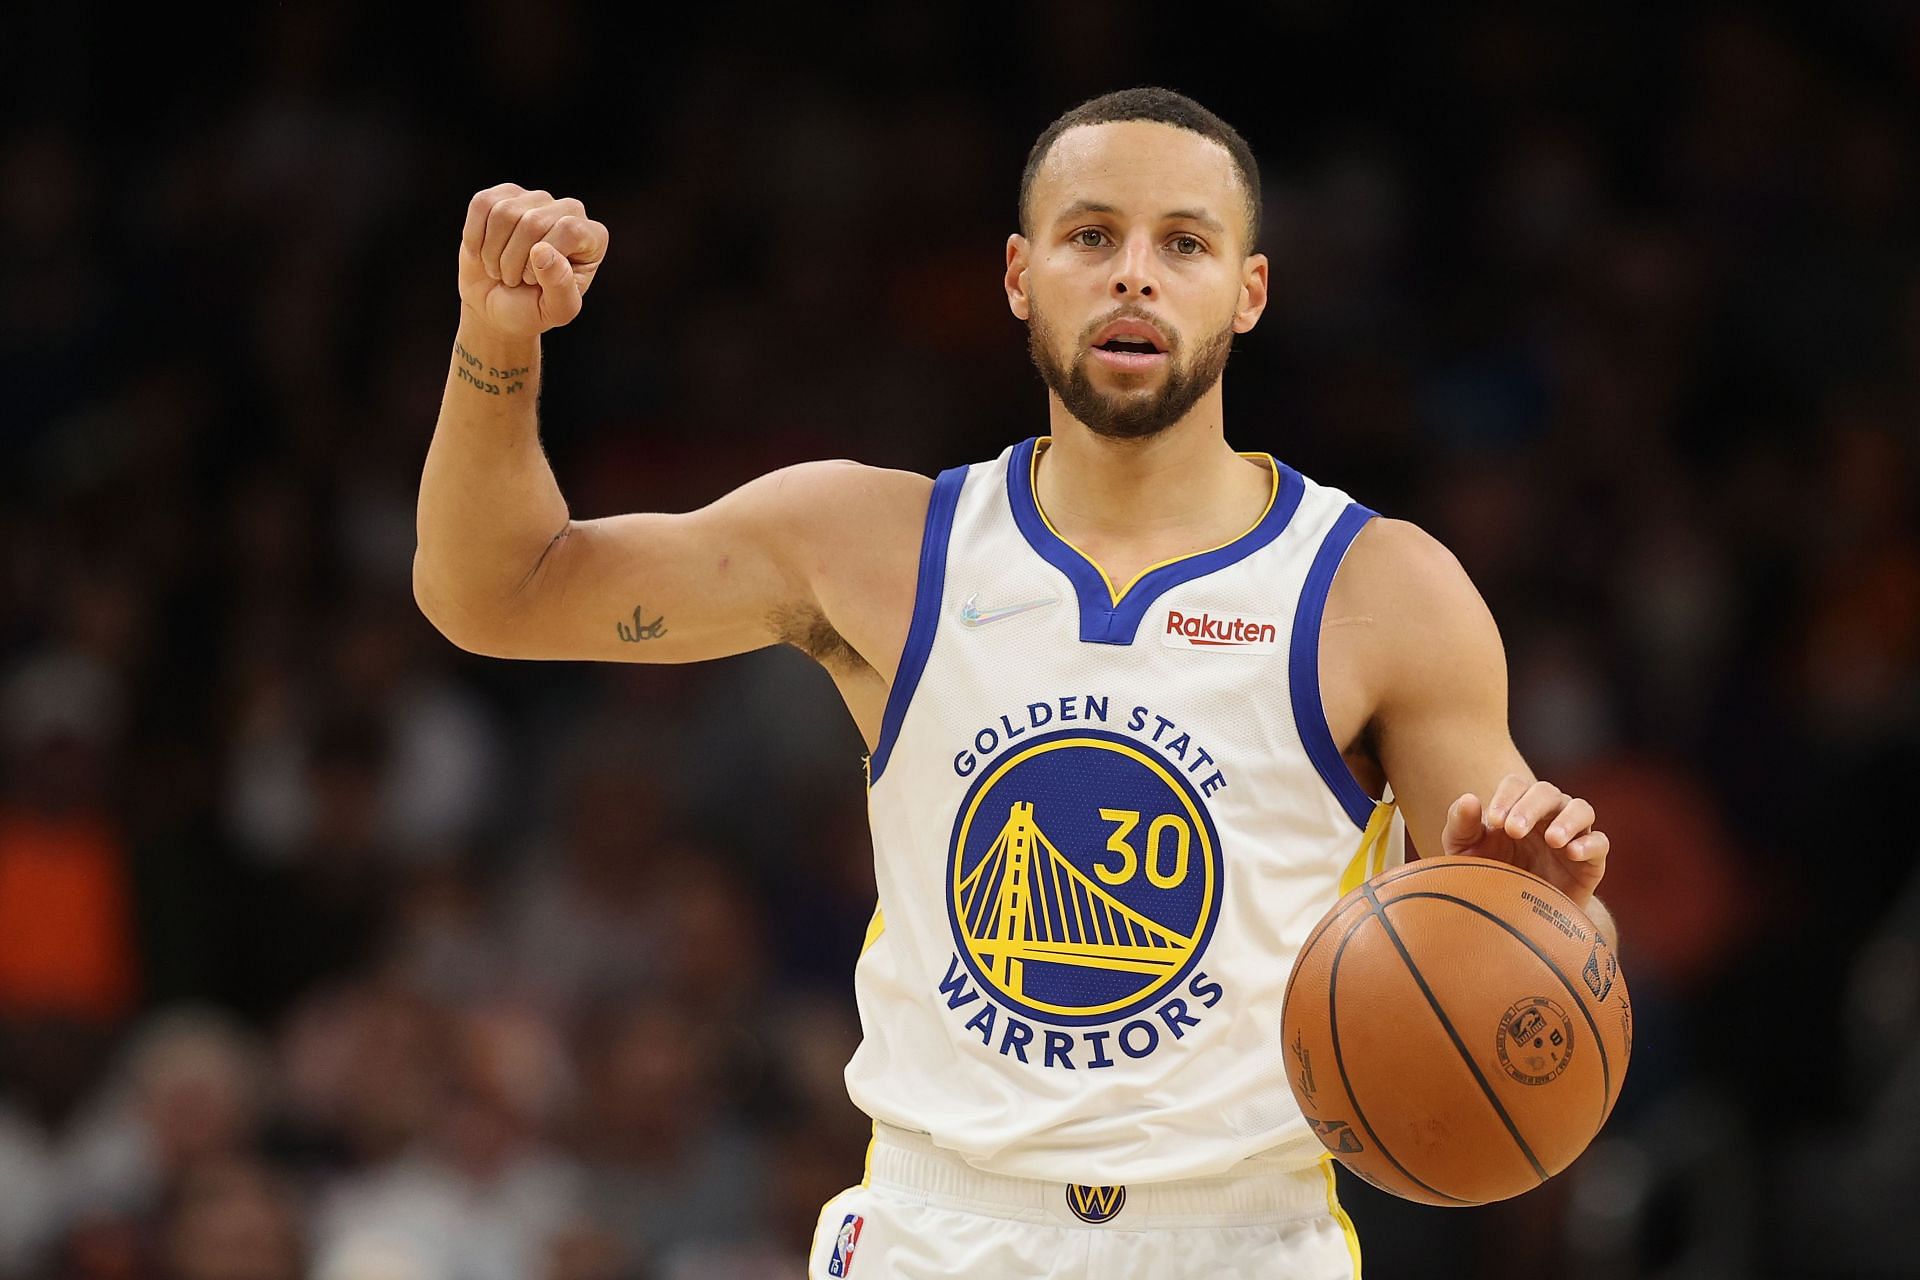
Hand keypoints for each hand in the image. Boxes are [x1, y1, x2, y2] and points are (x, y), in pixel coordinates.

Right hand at [459, 183, 608, 337]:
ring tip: (501, 268)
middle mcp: (569, 210)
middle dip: (514, 261)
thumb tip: (542, 251)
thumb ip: (560, 287)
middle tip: (514, 280)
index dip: (544, 261)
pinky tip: (482, 253)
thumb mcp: (555, 310)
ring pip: (505, 213)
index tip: (534, 281)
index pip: (569, 230)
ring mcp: (536, 199)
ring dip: (493, 252)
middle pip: (534, 222)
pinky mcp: (503, 195)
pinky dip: (475, 237)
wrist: (497, 305)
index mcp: (593, 237)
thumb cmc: (533, 309)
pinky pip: (482, 205)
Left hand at [1441, 776, 1606, 909]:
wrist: (1515, 917)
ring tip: (1552, 839)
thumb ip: (1461, 825)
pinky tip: (1572, 853)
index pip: (1516, 784)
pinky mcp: (1590, 861)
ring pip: (1582, 809)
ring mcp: (1571, 835)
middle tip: (1514, 831)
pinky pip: (1600, 843)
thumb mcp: (1465, 851)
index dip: (1506, 797)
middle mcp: (1547, 815)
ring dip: (1568, 819)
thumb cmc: (1487, 874)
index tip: (1494, 822)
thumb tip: (1469, 799)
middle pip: (1547, 792)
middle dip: (1530, 807)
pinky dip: (1590, 844)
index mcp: (1516, 806)